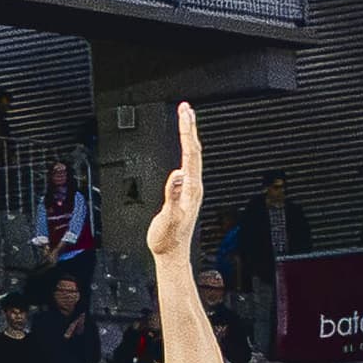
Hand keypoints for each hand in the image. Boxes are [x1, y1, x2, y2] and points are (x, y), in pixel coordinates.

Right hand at [146, 103, 202, 258]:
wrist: (171, 254)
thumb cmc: (168, 240)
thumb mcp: (168, 218)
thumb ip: (173, 197)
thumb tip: (179, 176)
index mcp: (190, 189)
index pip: (190, 153)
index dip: (187, 131)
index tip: (184, 113)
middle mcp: (193, 187)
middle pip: (194, 150)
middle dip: (190, 127)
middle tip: (186, 108)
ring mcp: (190, 189)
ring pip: (192, 156)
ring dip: (189, 136)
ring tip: (186, 120)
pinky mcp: (185, 193)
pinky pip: (188, 165)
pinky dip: (186, 150)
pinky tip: (184, 147)